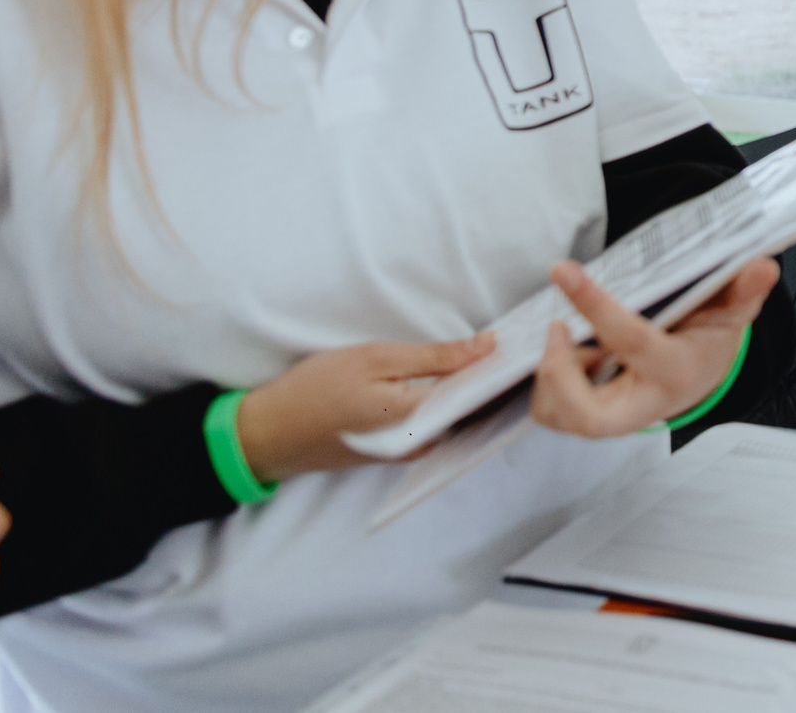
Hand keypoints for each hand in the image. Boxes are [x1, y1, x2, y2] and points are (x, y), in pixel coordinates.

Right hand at [237, 333, 497, 480]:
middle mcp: (421, 445)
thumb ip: (434, 358)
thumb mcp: (376, 359)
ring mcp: (409, 451)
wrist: (269, 433)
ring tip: (492, 356)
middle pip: (474, 410)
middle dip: (495, 380)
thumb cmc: (317, 389)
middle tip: (517, 345)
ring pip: (457, 418)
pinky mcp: (397, 450)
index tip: (526, 344)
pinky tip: (458, 377)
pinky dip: (452, 401)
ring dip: (476, 390)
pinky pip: (438, 424)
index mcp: (420, 421)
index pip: (482, 396)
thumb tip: (486, 348)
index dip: (505, 369)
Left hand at [530, 256, 778, 437]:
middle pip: (587, 416)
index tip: (563, 271)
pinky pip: (553, 413)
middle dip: (559, 374)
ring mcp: (614, 417)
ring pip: (560, 416)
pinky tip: (572, 357)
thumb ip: (743, 290)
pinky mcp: (591, 419)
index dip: (594, 305)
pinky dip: (549, 385)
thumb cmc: (708, 339)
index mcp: (674, 371)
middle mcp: (643, 403)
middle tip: (557, 328)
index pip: (630, 340)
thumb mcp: (731, 312)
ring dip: (551, 377)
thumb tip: (764, 266)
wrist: (700, 375)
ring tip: (568, 340)